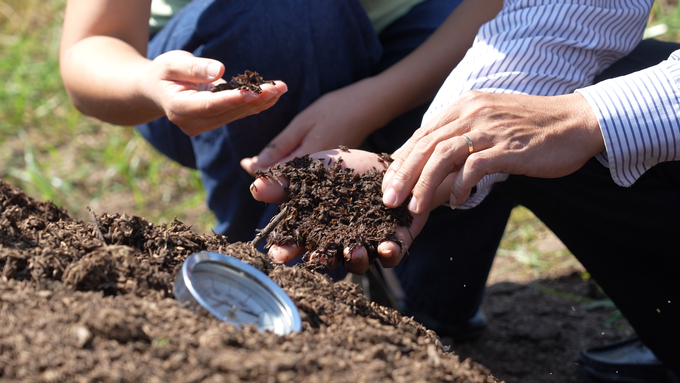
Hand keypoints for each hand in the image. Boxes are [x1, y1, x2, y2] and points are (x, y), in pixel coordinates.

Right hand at [142, 50, 287, 135]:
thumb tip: (219, 70)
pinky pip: (238, 114)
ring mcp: (204, 127)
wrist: (158, 89)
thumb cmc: (164, 72)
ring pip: (237, 114)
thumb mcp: (173, 63)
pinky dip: (256, 103)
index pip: (210, 105)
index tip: (253, 92)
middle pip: (228, 112)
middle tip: (278, 87)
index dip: (232, 99)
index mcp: (179, 109)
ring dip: (261, 101)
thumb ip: (194, 68)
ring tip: (281, 87)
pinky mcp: (215, 123)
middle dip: (254, 99)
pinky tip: (274, 93)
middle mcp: (193, 123)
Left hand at [240, 79, 388, 175]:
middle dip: (266, 176)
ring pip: (296, 183)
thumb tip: (257, 165)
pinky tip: (285, 160)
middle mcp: (320, 177)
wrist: (368, 107)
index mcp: (310, 165)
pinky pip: (307, 177)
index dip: (258, 172)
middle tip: (249, 163)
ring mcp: (328, 177)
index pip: (276, 177)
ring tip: (263, 161)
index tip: (245, 162)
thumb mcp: (304, 123)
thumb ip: (281, 146)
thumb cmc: (335, 110)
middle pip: (285, 185)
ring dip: (278, 174)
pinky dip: (293, 170)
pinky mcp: (332, 174)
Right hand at [250, 149, 430, 274]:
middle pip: (326, 258)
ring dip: (355, 259)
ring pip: (358, 262)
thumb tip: (255, 186)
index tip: (278, 253)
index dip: (286, 249)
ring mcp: (367, 244)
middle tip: (317, 258)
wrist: (390, 165)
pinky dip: (389, 253)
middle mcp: (339, 242)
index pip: (296, 243)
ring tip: (354, 250)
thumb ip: (287, 180)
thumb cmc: (348, 170)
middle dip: (321, 260)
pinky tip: (387, 246)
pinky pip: (391, 254)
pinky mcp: (395, 242)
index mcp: (316, 228)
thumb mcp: (315, 169)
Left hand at [382, 90, 604, 212]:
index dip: (402, 162)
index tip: (388, 185)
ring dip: (424, 185)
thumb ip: (460, 138)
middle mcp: (473, 113)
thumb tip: (431, 167)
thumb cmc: (531, 129)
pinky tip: (456, 203)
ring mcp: (490, 129)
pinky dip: (460, 186)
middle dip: (403, 176)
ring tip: (415, 209)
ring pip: (443, 156)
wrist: (577, 121)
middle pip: (425, 145)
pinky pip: (474, 167)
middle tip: (389, 201)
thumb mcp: (488, 124)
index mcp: (464, 106)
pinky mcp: (509, 147)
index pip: (422, 135)